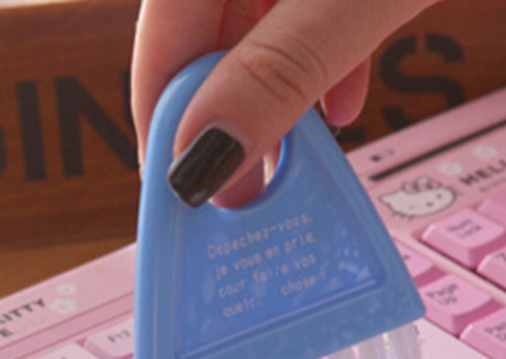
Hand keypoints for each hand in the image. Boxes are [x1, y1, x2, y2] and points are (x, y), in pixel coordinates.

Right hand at [131, 0, 441, 205]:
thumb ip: (279, 73)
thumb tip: (202, 160)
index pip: (162, 41)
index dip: (169, 124)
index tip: (191, 194)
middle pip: (203, 34)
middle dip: (226, 117)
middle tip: (248, 191)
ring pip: (253, 25)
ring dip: (274, 95)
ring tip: (294, 160)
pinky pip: (300, 7)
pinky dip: (318, 57)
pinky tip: (343, 101)